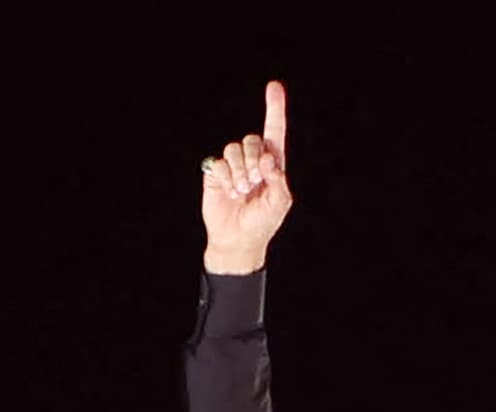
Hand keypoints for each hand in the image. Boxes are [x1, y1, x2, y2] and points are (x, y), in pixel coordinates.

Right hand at [201, 81, 292, 275]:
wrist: (236, 240)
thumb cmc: (262, 223)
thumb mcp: (279, 204)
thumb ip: (278, 180)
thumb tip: (268, 160)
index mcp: (272, 164)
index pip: (274, 131)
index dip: (274, 108)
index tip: (274, 87)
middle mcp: (253, 160)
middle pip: (253, 139)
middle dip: (254, 160)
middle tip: (254, 183)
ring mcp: (234, 165)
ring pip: (234, 148)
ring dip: (239, 171)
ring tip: (241, 191)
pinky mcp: (216, 173)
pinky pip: (220, 162)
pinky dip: (226, 178)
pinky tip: (229, 193)